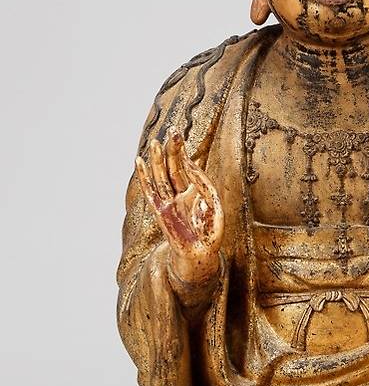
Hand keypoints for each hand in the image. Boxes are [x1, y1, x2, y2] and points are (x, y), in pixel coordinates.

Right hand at [135, 131, 223, 285]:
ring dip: (158, 159)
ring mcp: (168, 202)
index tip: (178, 135)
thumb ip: (203, 182)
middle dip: (172, 150)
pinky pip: (150, 190)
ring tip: (155, 142)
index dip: (182, 151)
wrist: (201, 254)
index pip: (186, 166)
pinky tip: (139, 162)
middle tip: (172, 131)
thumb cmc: (210, 231)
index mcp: (194, 191)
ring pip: (161, 176)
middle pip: (173, 167)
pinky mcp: (160, 210)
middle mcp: (179, 194)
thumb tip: (191, 165)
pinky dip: (144, 176)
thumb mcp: (212, 202)